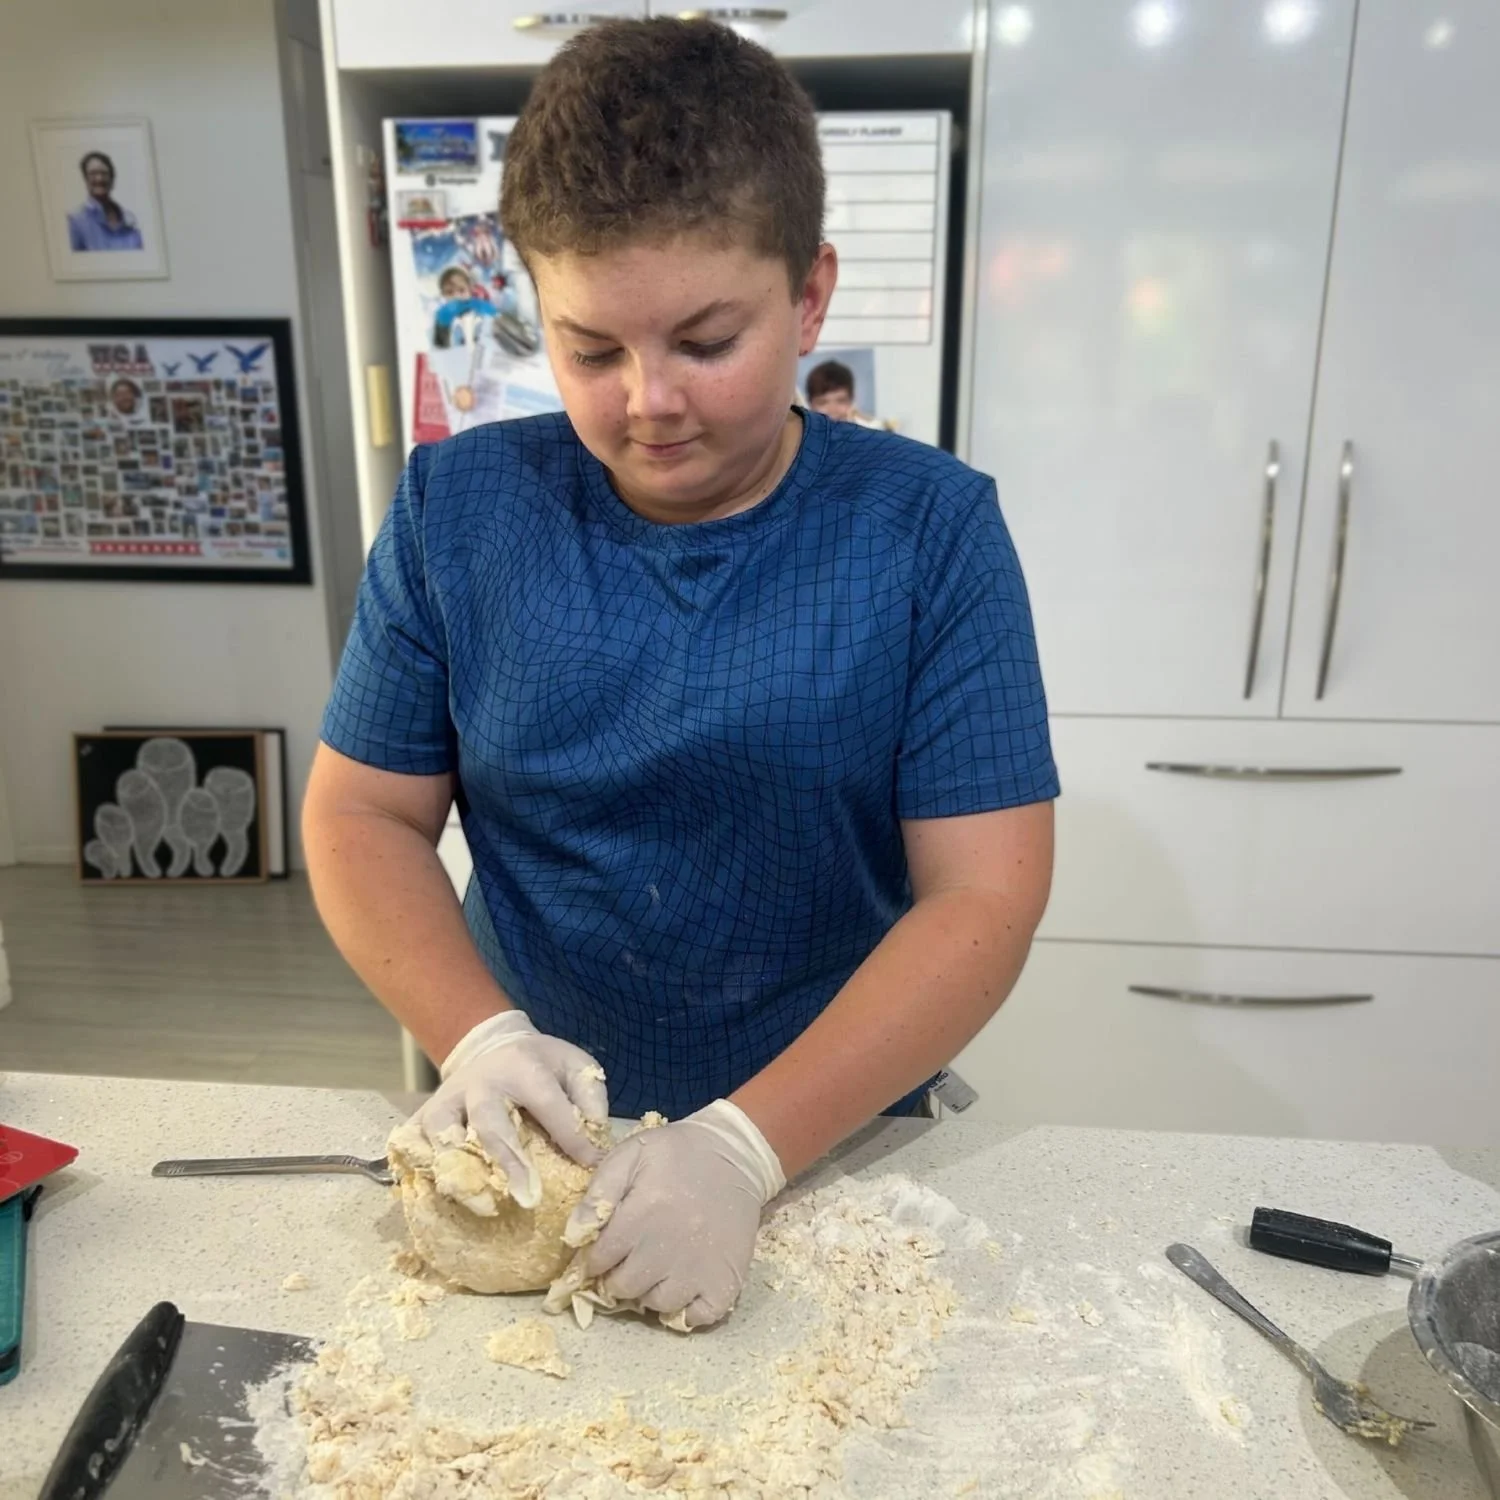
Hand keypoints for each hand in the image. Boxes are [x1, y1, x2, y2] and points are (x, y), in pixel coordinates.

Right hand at [416, 1011, 608, 1207]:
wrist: (491, 1044)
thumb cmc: (540, 1064)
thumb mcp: (574, 1065)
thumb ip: (589, 1096)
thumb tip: (594, 1138)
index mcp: (522, 1067)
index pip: (548, 1103)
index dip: (570, 1135)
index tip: (589, 1164)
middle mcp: (480, 1083)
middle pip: (487, 1121)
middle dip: (506, 1160)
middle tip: (525, 1197)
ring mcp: (447, 1099)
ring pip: (440, 1131)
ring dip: (456, 1167)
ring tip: (479, 1203)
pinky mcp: (425, 1114)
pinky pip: (412, 1141)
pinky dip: (418, 1165)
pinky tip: (433, 1195)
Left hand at [562, 1100, 785, 1329]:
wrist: (737, 1155)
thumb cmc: (678, 1154)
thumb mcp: (632, 1154)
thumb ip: (599, 1192)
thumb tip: (574, 1235)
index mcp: (643, 1213)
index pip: (599, 1259)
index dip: (595, 1258)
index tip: (602, 1251)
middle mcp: (668, 1247)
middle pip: (624, 1287)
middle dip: (617, 1276)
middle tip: (629, 1258)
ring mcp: (699, 1269)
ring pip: (657, 1304)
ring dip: (649, 1292)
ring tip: (656, 1267)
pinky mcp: (726, 1281)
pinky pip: (696, 1317)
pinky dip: (685, 1309)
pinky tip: (683, 1285)